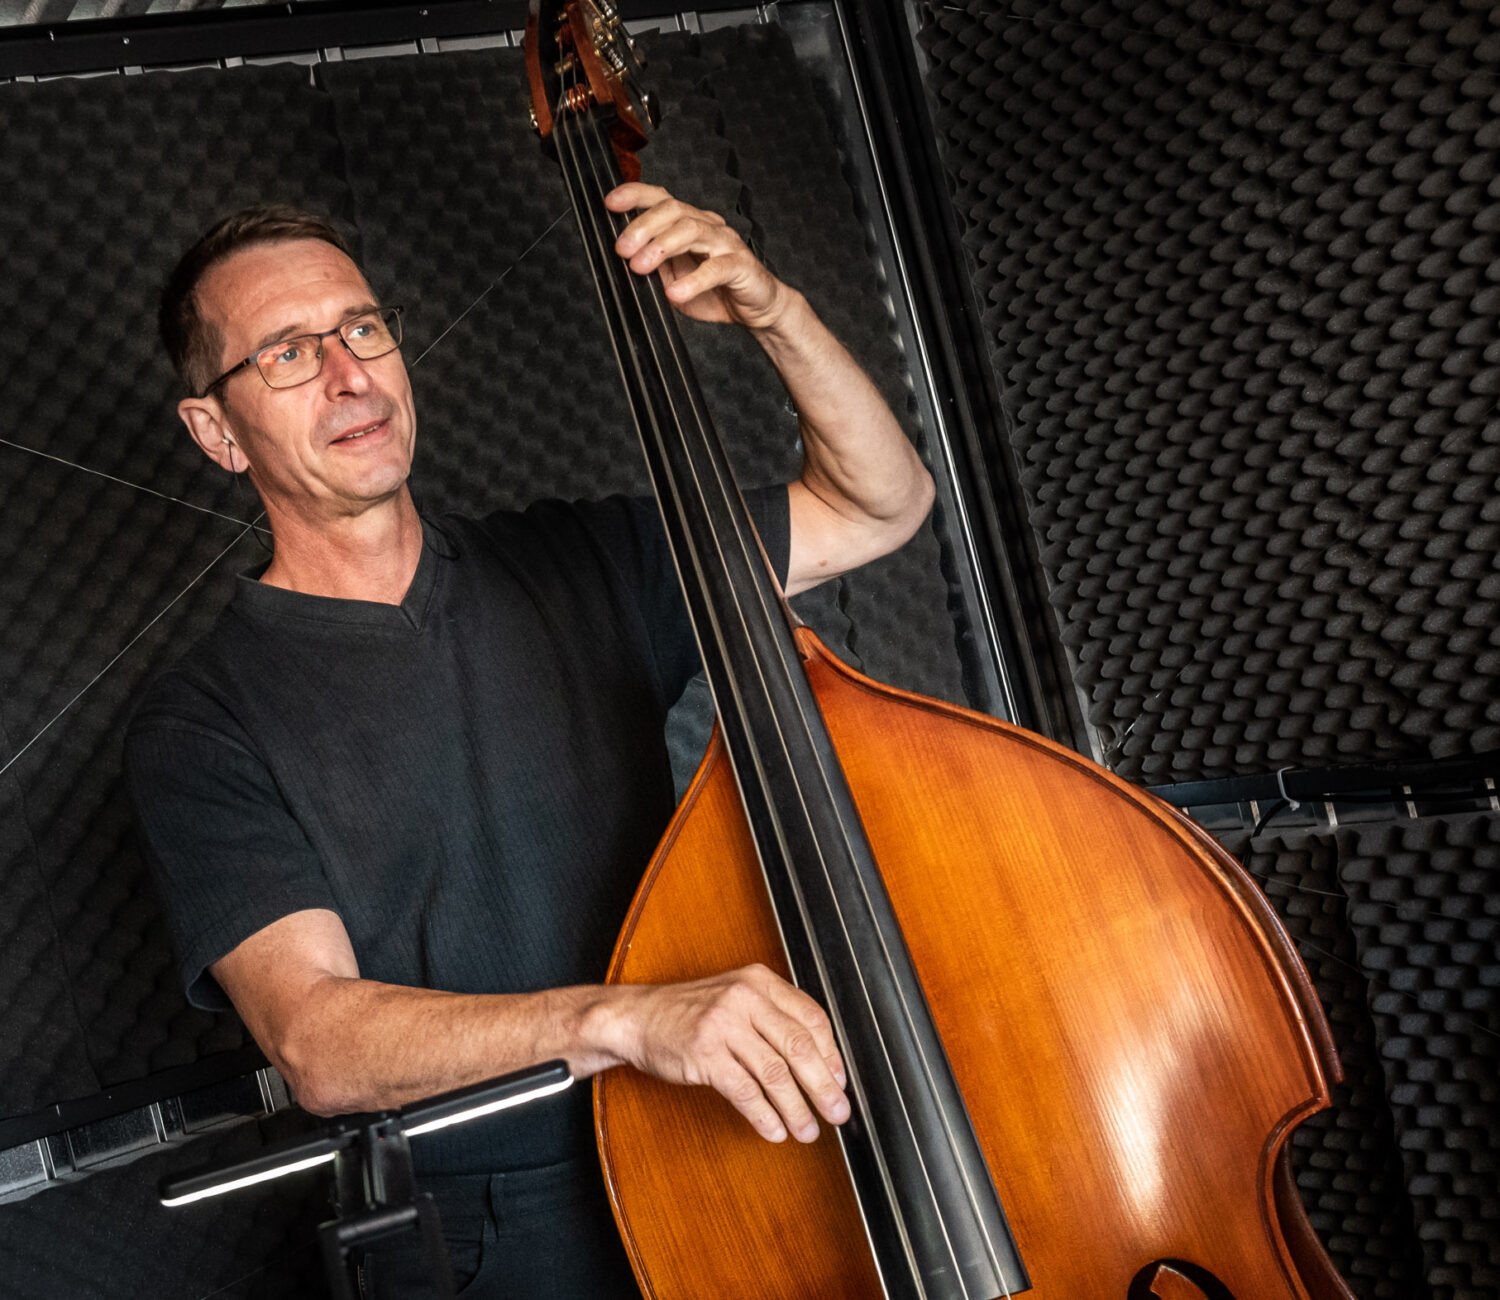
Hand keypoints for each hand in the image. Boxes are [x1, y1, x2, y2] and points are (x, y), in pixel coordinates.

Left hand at [605, 183, 790, 330]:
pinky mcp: (741, 266)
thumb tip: (624, 260)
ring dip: (662, 246)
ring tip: (641, 266)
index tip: (610, 204)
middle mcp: (708, 226)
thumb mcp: (674, 278)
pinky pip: (715, 269)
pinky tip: (676, 292)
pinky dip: (693, 280)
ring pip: (692, 230)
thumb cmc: (716, 292)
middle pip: (674, 211)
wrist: (756, 309)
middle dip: (643, 226)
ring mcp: (726, 244)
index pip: (662, 199)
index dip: (636, 196)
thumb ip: (654, 266)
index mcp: (691, 224)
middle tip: (622, 249)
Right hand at [607, 964, 849, 1142]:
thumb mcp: (737, 999)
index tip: (840, 1082)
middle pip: (799, 1047)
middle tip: (838, 1113)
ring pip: (774, 1073)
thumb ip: (774, 1019)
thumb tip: (822, 1064)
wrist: (638, 1018)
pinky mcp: (704, 1053)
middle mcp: (745, 997)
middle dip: (823, 1086)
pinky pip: (745, 1091)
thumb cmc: (692, 1013)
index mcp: (760, 981)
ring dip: (796, 1109)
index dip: (831, 1055)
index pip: (811, 1018)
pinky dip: (764, 1116)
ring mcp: (724, 1024)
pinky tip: (775, 1131)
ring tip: (807, 1131)